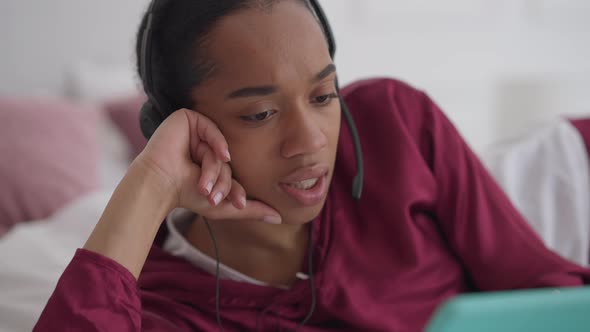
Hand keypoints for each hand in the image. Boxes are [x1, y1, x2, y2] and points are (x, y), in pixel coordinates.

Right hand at [135, 109, 281, 223]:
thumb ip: (251, 210)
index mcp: (212, 163)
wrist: (158, 185)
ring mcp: (197, 132)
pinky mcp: (188, 119)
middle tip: (213, 197)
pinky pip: (213, 129)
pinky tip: (221, 156)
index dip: (236, 189)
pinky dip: (219, 144)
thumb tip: (280, 219)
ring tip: (203, 187)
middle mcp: (205, 146)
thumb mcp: (223, 206)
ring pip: (219, 149)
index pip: (233, 173)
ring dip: (213, 171)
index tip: (238, 204)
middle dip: (222, 182)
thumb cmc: (186, 196)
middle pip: (227, 162)